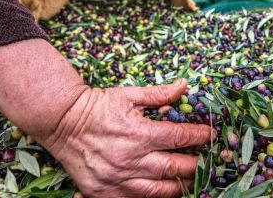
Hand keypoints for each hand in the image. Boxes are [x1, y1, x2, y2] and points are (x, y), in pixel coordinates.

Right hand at [0, 40, 208, 197]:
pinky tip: (163, 192)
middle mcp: (131, 159)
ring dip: (178, 186)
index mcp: (139, 133)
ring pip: (159, 191)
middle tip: (205, 161)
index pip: (180, 138)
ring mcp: (118, 179)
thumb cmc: (98, 106)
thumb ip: (159, 94)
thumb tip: (186, 86)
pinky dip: (152, 197)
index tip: (210, 135)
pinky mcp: (105, 192)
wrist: (61, 121)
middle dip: (195, 164)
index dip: (199, 137)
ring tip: (189, 180)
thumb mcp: (129, 95)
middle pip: (175, 168)